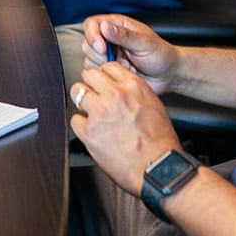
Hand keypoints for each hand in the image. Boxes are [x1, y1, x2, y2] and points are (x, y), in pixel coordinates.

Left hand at [69, 62, 181, 195]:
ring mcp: (100, 112)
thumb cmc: (160, 142)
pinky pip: (74, 119)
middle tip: (92, 95)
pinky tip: (91, 131)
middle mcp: (116, 95)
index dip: (104, 76)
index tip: (102, 83)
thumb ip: (134, 94)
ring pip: (78, 93)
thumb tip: (121, 90)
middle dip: (90, 84)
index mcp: (134, 87)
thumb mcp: (154, 106)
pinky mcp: (89, 131)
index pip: (109, 67)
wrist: (157, 168)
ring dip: (83, 103)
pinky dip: (80, 125)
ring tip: (90, 113)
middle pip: (89, 75)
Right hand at [81, 15, 177, 92]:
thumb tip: (105, 26)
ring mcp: (108, 55)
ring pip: (90, 59)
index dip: (93, 36)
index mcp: (117, 25)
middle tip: (120, 59)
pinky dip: (109, 76)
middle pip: (88, 43)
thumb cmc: (161, 55)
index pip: (92, 24)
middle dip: (101, 55)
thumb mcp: (145, 43)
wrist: (167, 75)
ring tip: (127, 66)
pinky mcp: (108, 70)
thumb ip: (124, 35)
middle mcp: (109, 39)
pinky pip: (96, 73)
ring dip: (107, 66)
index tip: (102, 48)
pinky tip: (125, 73)